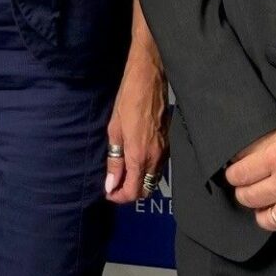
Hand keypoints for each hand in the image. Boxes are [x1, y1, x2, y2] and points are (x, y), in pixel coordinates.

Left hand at [104, 46, 168, 203]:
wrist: (150, 79)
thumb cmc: (128, 100)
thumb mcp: (114, 129)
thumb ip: (114, 160)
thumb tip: (111, 184)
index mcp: (139, 155)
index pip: (133, 191)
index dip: (119, 197)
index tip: (108, 193)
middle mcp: (155, 158)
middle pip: (145, 189)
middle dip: (129, 193)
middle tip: (113, 186)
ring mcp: (164, 152)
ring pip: (153, 179)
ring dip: (138, 183)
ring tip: (121, 175)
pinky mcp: (168, 144)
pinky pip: (158, 168)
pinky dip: (146, 172)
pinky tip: (134, 164)